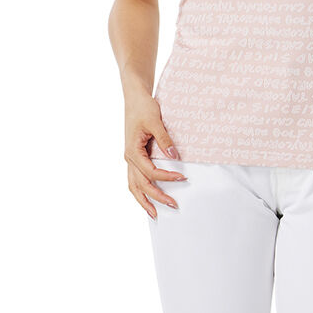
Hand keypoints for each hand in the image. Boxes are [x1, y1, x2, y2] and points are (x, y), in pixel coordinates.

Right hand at [123, 90, 187, 219]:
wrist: (134, 98)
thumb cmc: (143, 108)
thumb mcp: (155, 121)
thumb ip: (164, 139)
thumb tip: (175, 155)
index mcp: (132, 151)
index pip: (151, 172)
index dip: (167, 177)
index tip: (183, 177)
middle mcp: (129, 158)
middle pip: (141, 184)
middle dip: (157, 197)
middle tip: (174, 205)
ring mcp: (130, 159)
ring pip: (133, 186)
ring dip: (144, 200)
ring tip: (155, 214)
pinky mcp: (134, 157)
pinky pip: (135, 179)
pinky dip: (140, 191)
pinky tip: (148, 198)